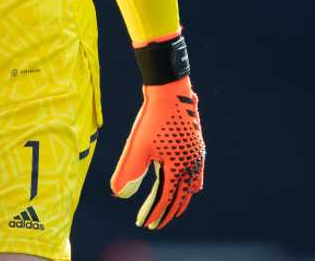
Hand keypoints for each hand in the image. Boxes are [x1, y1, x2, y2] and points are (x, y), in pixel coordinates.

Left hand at [110, 76, 204, 228]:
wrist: (170, 91)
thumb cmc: (152, 118)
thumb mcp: (137, 147)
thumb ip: (128, 172)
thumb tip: (118, 195)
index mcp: (178, 168)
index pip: (165, 199)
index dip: (153, 213)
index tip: (142, 223)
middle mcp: (191, 166)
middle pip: (179, 197)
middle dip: (166, 212)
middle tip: (154, 223)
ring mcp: (196, 156)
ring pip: (189, 187)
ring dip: (179, 200)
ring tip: (170, 209)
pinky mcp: (195, 146)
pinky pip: (195, 174)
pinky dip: (189, 185)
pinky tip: (186, 185)